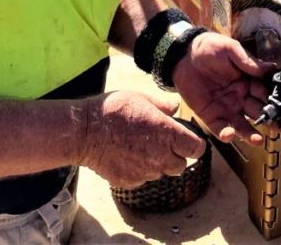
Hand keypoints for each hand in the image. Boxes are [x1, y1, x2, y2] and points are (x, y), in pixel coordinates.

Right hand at [79, 90, 205, 188]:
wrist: (84, 132)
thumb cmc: (113, 110)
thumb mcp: (140, 98)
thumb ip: (162, 106)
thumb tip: (176, 107)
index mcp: (167, 134)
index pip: (196, 149)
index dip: (195, 145)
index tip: (188, 139)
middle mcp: (159, 157)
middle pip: (180, 165)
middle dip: (176, 155)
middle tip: (162, 142)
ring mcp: (145, 172)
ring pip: (161, 172)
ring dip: (157, 163)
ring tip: (140, 147)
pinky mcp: (130, 181)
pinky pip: (142, 178)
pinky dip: (139, 170)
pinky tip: (127, 155)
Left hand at [172, 33, 272, 144]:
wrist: (183, 54)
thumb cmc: (210, 47)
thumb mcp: (231, 49)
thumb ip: (249, 61)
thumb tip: (272, 68)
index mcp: (248, 81)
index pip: (265, 93)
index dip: (273, 101)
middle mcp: (240, 97)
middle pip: (257, 112)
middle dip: (269, 120)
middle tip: (279, 127)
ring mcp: (226, 107)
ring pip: (241, 125)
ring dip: (250, 134)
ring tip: (257, 140)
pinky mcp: (210, 115)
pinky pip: (220, 128)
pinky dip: (226, 134)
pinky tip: (230, 134)